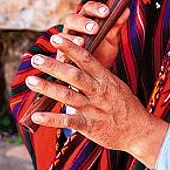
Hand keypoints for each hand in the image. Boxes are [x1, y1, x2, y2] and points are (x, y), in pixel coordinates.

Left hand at [26, 35, 167, 166]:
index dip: (70, 48)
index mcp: (105, 79)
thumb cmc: (125, 105)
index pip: (86, 59)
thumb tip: (79, 57)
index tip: (55, 38)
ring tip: (30, 81)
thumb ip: (96, 72)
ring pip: (67, 96)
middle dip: (53, 66)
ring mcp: (93, 109)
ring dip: (47, 88)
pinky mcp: (89, 126)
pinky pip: (68, 121)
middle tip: (35, 58)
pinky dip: (51, 119)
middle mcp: (98, 92)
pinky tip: (36, 116)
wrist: (138, 131)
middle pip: (73, 75)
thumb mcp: (114, 84)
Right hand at [59, 0, 129, 70]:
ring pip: (62, 34)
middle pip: (72, 18)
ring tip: (83, 42)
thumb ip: (116, 25)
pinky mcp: (60, 54)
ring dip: (73, 38)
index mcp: (86, 19)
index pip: (88, 8)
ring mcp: (64, 40)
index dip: (96, 8)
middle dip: (83, 23)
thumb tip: (126, 10)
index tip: (106, 12)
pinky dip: (63, 51)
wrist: (95, 74)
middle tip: (95, 28)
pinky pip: (58, 51)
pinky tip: (71, 55)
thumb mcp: (111, 39)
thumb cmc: (102, 51)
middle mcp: (73, 27)